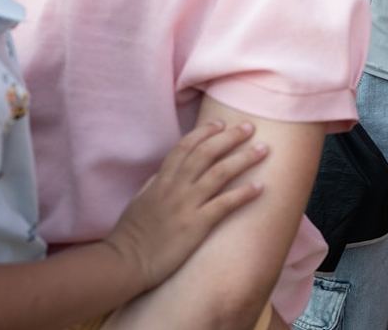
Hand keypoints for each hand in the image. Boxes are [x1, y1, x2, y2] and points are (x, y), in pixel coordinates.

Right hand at [103, 121, 267, 290]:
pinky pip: (224, 204)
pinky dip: (243, 193)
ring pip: (219, 173)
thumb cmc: (131, 236)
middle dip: (230, 137)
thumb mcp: (140, 202)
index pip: (184, 147)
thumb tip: (166, 172)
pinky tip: (260, 187)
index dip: (204, 132)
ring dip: (244, 158)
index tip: (221, 123)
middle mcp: (174, 188)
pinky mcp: (196, 225)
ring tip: (264, 149)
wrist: (123, 264)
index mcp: (160, 181)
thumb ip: (155, 184)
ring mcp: (186, 205)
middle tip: (250, 127)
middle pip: (206, 153)